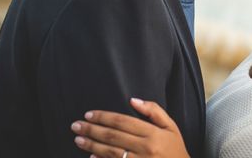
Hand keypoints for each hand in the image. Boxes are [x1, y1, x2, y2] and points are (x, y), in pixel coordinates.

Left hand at [71, 97, 189, 157]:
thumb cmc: (175, 148)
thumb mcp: (171, 126)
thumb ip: (154, 111)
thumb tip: (133, 100)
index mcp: (153, 134)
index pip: (123, 122)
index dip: (104, 117)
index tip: (90, 114)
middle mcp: (144, 148)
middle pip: (113, 136)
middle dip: (92, 130)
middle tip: (76, 125)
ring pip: (110, 152)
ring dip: (92, 145)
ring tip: (78, 139)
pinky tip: (91, 156)